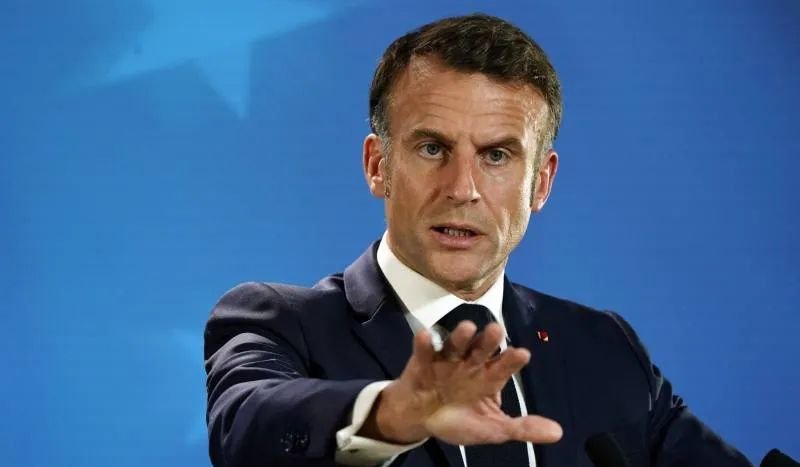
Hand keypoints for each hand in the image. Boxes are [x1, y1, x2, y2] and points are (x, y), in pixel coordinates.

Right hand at [359, 321, 562, 445]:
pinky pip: (423, 351)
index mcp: (489, 378)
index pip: (504, 366)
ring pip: (456, 345)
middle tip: (497, 330)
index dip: (512, 360)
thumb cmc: (459, 420)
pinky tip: (425, 335)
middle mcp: (470, 364)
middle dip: (489, 340)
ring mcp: (446, 361)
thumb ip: (521, 428)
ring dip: (461, 336)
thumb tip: (558, 433)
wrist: (420, 419)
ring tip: (468, 328)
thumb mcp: (492, 429)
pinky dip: (424, 343)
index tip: (522, 354)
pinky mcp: (422, 362)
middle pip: (482, 349)